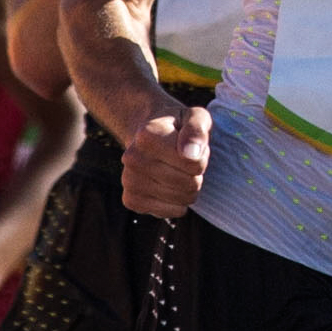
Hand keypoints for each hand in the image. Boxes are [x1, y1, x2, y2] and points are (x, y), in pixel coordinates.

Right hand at [123, 103, 211, 217]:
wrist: (150, 137)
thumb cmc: (179, 126)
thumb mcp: (195, 117)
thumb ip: (197, 130)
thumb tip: (191, 154)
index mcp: (147, 135)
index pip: (194, 163)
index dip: (202, 156)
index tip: (190, 146)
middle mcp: (132, 158)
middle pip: (189, 184)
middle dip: (197, 174)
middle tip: (186, 160)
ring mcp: (129, 181)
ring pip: (182, 200)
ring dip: (188, 187)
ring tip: (178, 170)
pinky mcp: (131, 201)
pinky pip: (170, 213)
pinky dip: (178, 203)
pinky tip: (170, 186)